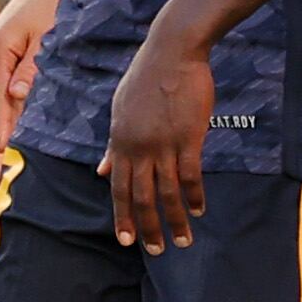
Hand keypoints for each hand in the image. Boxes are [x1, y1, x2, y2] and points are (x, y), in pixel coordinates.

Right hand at [0, 0, 63, 142]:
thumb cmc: (55, 2)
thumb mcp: (47, 37)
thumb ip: (31, 68)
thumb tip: (15, 97)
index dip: (2, 125)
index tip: (4, 149)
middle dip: (0, 126)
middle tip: (11, 158)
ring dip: (3, 116)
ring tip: (13, 145)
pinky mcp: (2, 49)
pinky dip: (6, 101)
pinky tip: (17, 117)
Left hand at [101, 14, 213, 250]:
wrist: (172, 52)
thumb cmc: (146, 77)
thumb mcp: (120, 110)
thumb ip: (113, 143)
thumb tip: (101, 170)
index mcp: (120, 141)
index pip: (117, 188)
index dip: (123, 216)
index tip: (128, 240)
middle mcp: (138, 148)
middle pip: (140, 196)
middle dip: (148, 227)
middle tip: (156, 250)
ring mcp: (163, 143)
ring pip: (166, 191)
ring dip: (175, 219)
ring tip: (182, 241)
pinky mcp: (188, 137)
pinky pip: (191, 174)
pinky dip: (195, 196)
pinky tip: (200, 209)